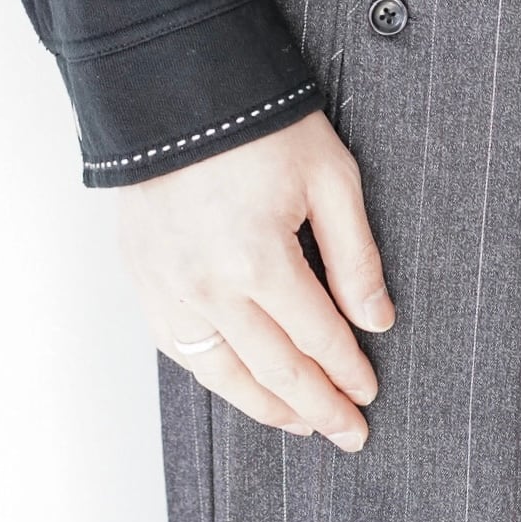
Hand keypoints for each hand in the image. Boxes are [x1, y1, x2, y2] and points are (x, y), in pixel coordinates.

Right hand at [116, 109, 394, 448]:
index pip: (318, 338)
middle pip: (275, 370)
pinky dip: (218, 377)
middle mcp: (208, 288)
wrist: (175, 89)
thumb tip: (376, 320)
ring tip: (303, 425)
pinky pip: (182, 350)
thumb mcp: (331, 177)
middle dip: (319, 407)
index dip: (349, 372)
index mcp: (260, 261)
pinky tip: (243, 386)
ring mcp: (169, 289)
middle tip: (350, 433)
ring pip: (224, 374)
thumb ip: (357, 256)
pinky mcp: (144, 281)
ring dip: (268, 407)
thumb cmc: (261, 124)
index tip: (370, 392)